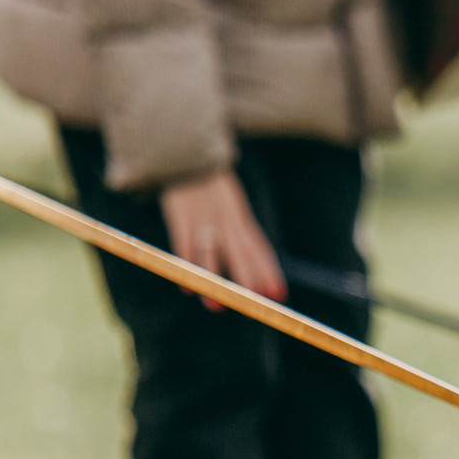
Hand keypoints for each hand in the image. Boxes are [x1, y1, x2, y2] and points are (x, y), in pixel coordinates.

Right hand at [159, 169, 285, 310]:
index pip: (258, 248)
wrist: (185, 150)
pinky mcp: (179, 214)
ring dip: (214, 281)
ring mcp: (202, 217)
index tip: (279, 296)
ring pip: (210, 252)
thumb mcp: (232, 206)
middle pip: (240, 253)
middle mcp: (225, 219)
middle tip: (256, 309)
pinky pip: (182, 243)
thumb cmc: (211, 187)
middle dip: (249, 281)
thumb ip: (241, 232)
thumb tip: (253, 266)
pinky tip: (189, 287)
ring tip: (217, 307)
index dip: (268, 272)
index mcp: (240, 217)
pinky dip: (186, 265)